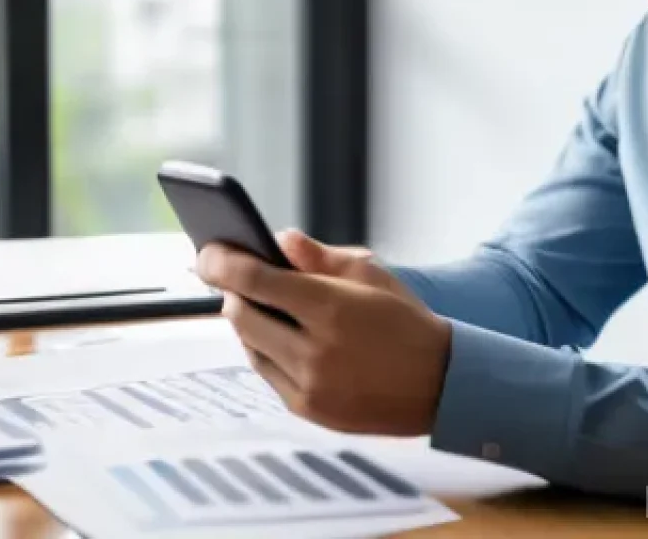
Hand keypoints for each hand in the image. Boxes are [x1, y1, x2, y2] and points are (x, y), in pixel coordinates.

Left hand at [196, 239, 451, 436]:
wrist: (440, 384)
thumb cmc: (404, 320)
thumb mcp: (370, 274)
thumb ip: (320, 256)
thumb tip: (280, 239)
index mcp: (329, 308)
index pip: (255, 281)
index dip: (223, 263)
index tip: (207, 250)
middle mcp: (314, 350)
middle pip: (241, 314)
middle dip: (232, 290)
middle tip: (233, 274)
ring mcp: (309, 385)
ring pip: (249, 345)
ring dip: (246, 321)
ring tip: (258, 303)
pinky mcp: (308, 410)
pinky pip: (266, 373)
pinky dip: (263, 349)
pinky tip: (276, 334)